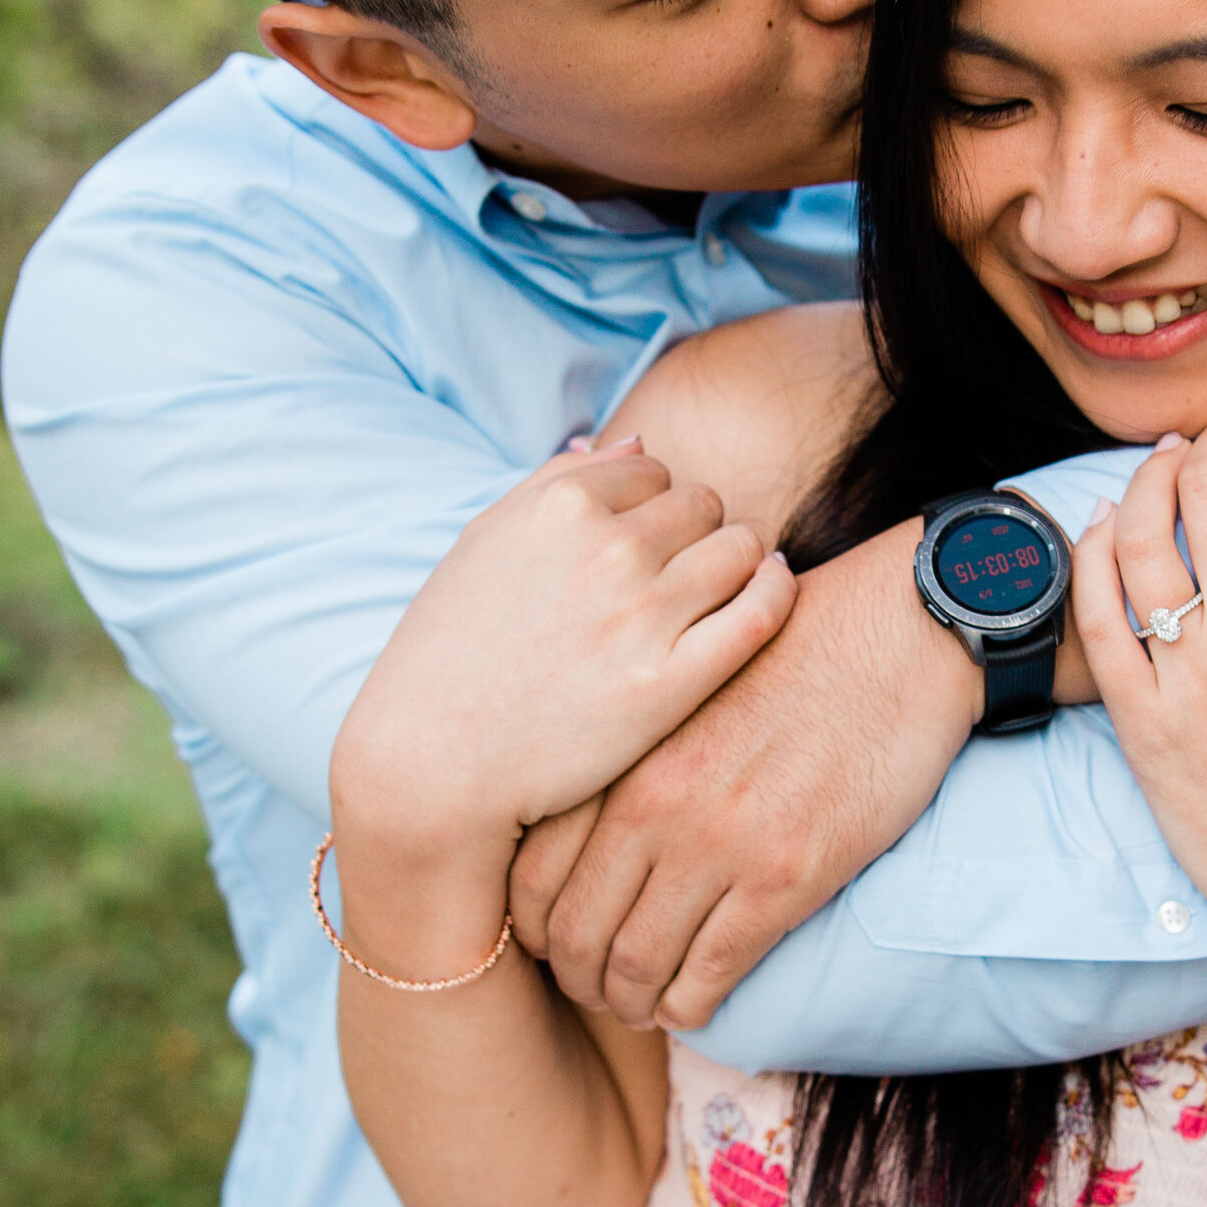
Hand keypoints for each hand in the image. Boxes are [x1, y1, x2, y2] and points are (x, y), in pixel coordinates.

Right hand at [328, 444, 792, 973]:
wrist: (431, 765)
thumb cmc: (451, 653)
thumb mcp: (484, 544)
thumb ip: (558, 480)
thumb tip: (641, 441)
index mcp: (560, 503)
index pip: (655, 470)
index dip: (652, 508)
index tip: (639, 549)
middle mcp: (607, 547)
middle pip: (703, 506)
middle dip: (694, 535)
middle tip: (670, 585)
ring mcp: (643, 615)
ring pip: (740, 548)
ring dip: (735, 565)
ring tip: (709, 601)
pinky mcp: (671, 682)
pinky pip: (761, 610)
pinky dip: (775, 591)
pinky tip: (767, 594)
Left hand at [509, 518, 982, 1025]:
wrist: (894, 635)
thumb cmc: (793, 656)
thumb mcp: (681, 690)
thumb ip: (631, 755)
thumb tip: (593, 829)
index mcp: (619, 755)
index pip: (529, 876)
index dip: (534, 931)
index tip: (555, 947)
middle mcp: (650, 803)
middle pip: (574, 933)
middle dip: (579, 981)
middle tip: (597, 994)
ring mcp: (715, 843)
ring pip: (636, 967)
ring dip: (633, 1005)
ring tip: (644, 1009)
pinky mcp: (783, 876)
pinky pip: (710, 974)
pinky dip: (691, 1008)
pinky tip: (695, 1007)